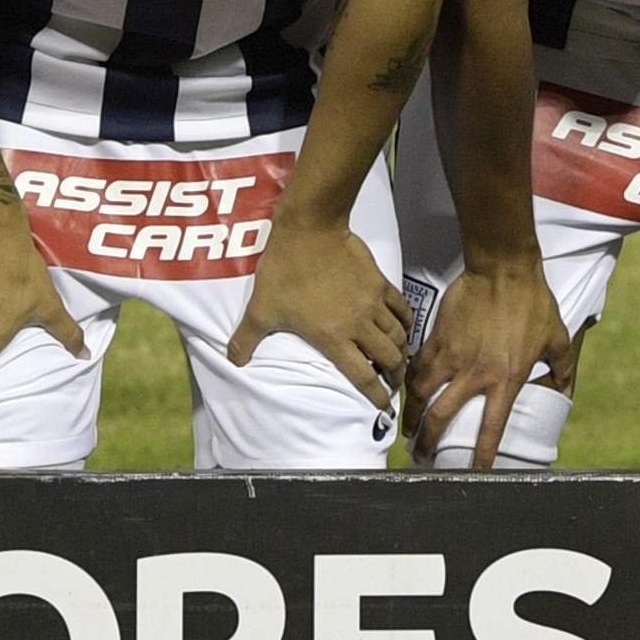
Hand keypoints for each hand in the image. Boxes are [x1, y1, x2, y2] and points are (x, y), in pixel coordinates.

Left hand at [231, 220, 409, 413]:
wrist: (309, 229)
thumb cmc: (284, 271)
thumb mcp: (260, 308)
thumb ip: (247, 338)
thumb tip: (234, 361)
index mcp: (333, 337)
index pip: (362, 376)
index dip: (377, 396)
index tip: (385, 409)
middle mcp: (359, 325)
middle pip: (389, 359)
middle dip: (394, 376)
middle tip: (393, 383)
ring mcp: (372, 303)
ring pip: (399, 336)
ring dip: (401, 351)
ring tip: (398, 359)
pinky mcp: (380, 283)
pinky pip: (401, 308)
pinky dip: (406, 322)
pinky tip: (403, 327)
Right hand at [409, 257, 573, 468]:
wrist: (503, 269)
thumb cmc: (533, 303)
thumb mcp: (557, 339)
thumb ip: (561, 369)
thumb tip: (564, 390)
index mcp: (506, 379)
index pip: (490, 428)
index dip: (482, 455)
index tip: (475, 473)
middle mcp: (474, 373)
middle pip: (442, 417)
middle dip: (429, 443)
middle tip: (423, 457)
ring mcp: (451, 355)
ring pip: (421, 394)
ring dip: (412, 417)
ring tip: (408, 432)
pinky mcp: (436, 337)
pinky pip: (417, 366)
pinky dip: (409, 382)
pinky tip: (406, 391)